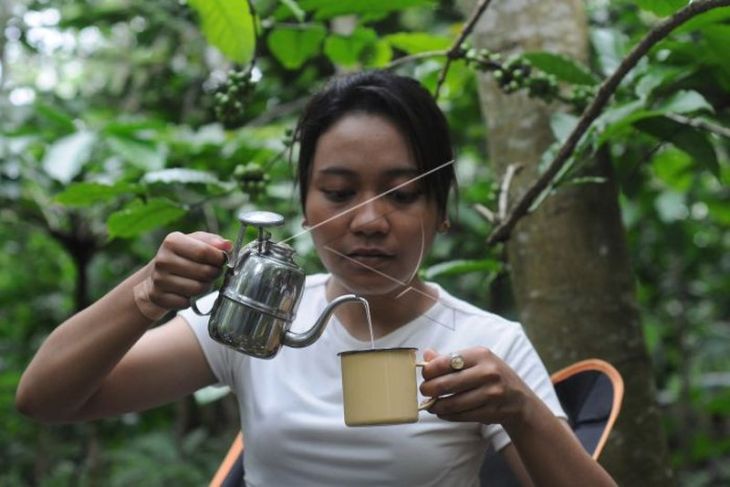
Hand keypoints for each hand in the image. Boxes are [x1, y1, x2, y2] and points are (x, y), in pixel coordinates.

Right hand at [133, 232, 230, 319]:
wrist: (155, 276)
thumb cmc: (182, 257)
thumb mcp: (196, 242)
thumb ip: (214, 241)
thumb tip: (227, 245)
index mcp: (172, 241)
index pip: (204, 252)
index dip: (219, 258)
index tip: (222, 259)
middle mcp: (162, 260)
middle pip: (204, 271)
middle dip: (214, 273)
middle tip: (213, 271)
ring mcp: (158, 279)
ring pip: (197, 289)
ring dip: (205, 286)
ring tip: (201, 281)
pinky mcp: (158, 297)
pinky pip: (186, 303)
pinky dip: (190, 299)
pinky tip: (187, 292)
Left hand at [419, 347, 535, 427]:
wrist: (519, 399)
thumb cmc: (491, 375)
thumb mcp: (475, 360)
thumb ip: (449, 358)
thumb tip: (426, 354)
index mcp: (480, 355)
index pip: (445, 362)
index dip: (429, 370)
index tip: (424, 375)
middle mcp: (487, 372)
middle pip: (446, 384)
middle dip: (429, 389)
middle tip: (423, 391)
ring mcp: (491, 393)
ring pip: (452, 403)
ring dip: (436, 405)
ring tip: (430, 404)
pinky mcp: (491, 412)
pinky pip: (461, 415)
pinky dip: (447, 415)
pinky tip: (442, 412)